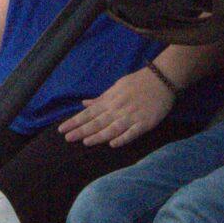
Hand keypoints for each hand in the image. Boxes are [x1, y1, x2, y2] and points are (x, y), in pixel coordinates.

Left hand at [57, 68, 173, 147]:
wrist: (161, 79)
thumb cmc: (137, 83)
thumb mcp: (116, 86)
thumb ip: (101, 98)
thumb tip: (84, 104)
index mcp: (110, 100)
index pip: (89, 113)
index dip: (75, 121)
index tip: (62, 129)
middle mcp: (118, 109)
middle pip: (97, 121)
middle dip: (81, 130)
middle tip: (67, 138)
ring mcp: (131, 116)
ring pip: (112, 128)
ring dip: (99, 135)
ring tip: (86, 142)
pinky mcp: (145, 123)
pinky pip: (132, 132)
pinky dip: (123, 138)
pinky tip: (113, 144)